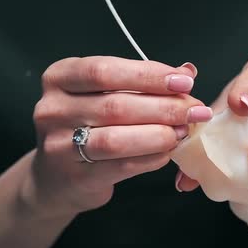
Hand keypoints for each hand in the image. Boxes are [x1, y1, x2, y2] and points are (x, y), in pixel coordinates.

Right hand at [23, 57, 209, 216]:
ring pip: (117, 139)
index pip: (106, 70)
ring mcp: (59, 145)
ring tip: (184, 132)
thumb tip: (187, 70)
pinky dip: (151, 158)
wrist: (56, 176)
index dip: (149, 75)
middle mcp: (52, 109)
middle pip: (116, 105)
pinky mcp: (75, 177)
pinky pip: (121, 166)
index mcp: (59, 78)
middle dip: (164, 107)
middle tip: (195, 110)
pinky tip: (168, 152)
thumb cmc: (87, 125)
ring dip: (159, 135)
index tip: (185, 81)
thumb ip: (141, 82)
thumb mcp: (104, 94)